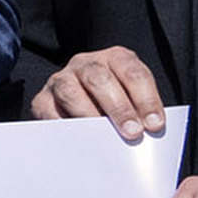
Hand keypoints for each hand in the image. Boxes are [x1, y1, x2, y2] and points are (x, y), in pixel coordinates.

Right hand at [31, 46, 168, 139]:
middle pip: (99, 78)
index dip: (146, 99)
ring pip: (70, 91)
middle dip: (119, 108)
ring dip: (89, 115)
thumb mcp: (134, 99)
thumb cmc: (117, 103)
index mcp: (116, 58)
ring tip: (104, 138)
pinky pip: (48, 111)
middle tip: (132, 133)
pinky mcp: (42, 99)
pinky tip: (78, 139)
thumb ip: (142, 111)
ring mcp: (61, 79)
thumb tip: (149, 132)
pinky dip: (63, 125)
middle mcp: (85, 63)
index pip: (132, 73)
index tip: (154, 124)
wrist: (86, 103)